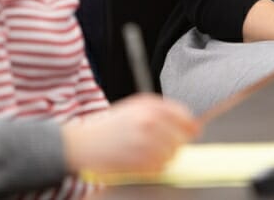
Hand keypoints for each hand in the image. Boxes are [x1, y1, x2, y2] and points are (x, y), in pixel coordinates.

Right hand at [61, 94, 199, 174]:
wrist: (81, 143)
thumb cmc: (107, 127)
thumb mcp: (134, 109)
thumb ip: (161, 113)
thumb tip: (190, 125)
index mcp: (150, 105)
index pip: (184, 115)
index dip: (190, 126)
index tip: (192, 132)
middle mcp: (150, 120)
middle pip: (180, 138)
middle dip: (173, 144)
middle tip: (157, 146)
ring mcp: (145, 140)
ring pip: (171, 155)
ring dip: (162, 158)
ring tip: (144, 154)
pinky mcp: (139, 159)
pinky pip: (159, 168)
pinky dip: (152, 169)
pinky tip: (139, 162)